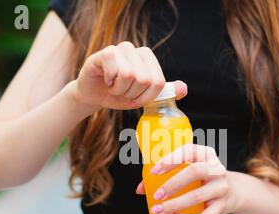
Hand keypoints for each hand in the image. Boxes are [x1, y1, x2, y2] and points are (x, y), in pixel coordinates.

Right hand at [72, 41, 186, 111]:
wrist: (94, 96)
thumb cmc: (119, 96)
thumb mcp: (143, 98)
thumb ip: (164, 93)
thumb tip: (183, 89)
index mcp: (148, 59)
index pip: (158, 82)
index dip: (146, 97)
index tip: (135, 99)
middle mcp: (135, 50)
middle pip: (144, 79)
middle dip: (131, 94)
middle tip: (122, 92)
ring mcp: (120, 49)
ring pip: (128, 74)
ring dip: (119, 89)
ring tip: (113, 86)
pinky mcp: (105, 52)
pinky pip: (113, 66)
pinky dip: (110, 80)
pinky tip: (106, 79)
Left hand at [136, 144, 237, 213]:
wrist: (233, 191)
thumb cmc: (202, 178)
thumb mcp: (189, 170)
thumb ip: (165, 175)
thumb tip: (141, 189)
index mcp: (205, 153)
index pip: (188, 151)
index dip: (170, 161)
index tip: (153, 172)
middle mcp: (216, 168)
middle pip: (195, 172)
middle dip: (173, 184)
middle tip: (157, 195)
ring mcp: (221, 187)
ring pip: (197, 196)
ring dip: (175, 205)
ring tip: (158, 210)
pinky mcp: (222, 205)